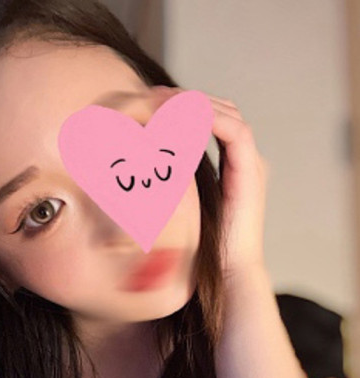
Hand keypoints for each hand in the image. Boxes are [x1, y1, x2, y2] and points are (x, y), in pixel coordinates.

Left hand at [160, 87, 268, 281]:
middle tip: (153, 95)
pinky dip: (208, 119)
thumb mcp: (181, 207)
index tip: (151, 104)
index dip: (182, 107)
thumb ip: (171, 187)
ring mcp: (251, 163)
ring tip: (163, 102)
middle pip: (220, 109)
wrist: (229, 271)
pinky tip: (181, 119)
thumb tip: (138, 178)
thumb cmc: (204, 249)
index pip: (211, 119)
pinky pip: (234, 131)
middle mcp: (244, 159)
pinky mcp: (251, 170)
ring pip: (227, 113)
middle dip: (186, 98)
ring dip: (194, 104)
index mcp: (232, 165)